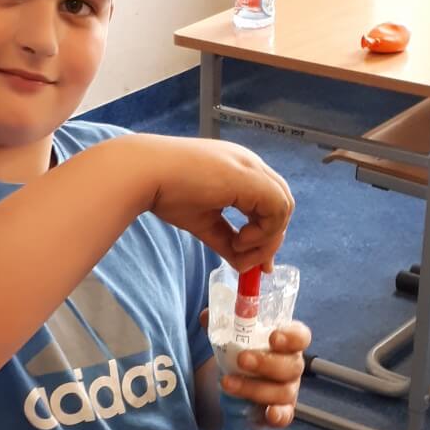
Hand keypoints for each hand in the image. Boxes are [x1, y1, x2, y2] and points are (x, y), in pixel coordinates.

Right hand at [130, 134, 293, 271]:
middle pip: (283, 205)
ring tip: (237, 249)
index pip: (270, 202)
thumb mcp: (204, 222)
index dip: (268, 233)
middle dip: (271, 239)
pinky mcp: (249, 176)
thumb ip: (226, 240)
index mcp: (241, 172)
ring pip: (284, 206)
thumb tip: (243, 264)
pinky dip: (264, 231)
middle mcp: (251, 165)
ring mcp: (251, 168)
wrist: (145, 173)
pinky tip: (238, 241)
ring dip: (267, 238)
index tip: (253, 260)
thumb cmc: (166, 190)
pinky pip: (277, 207)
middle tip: (251, 262)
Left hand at [200, 309, 310, 427]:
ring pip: (283, 391)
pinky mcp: (281, 411)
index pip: (300, 337)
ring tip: (227, 382)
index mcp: (286, 342)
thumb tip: (205, 316)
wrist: (232, 380)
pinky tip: (268, 414)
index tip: (273, 337)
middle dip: (266, 363)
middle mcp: (292, 365)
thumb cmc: (239, 351)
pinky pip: (286, 415)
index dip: (291, 337)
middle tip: (242, 359)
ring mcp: (288, 390)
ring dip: (255, 387)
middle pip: (292, 365)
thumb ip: (219, 323)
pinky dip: (279, 416)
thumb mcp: (228, 335)